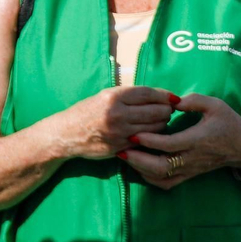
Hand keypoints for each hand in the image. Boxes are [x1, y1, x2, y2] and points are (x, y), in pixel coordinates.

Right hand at [49, 86, 176, 159]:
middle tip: (168, 110)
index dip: (165, 96)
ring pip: (154, 127)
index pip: (149, 94)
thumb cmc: (88, 111)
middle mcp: (117, 114)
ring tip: (159, 121)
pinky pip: (145, 141)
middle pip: (157, 111)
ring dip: (162, 124)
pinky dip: (152, 136)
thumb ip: (131, 95)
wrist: (65, 134)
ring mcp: (118, 132)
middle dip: (166, 110)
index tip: (174, 98)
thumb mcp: (106, 95)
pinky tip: (150, 133)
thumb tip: (162, 95)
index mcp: (114, 97)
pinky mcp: (119, 147)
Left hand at [119, 93, 240, 190]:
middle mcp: (192, 158)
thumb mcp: (216, 105)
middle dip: (138, 159)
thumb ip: (195, 100)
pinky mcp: (189, 175)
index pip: (169, 144)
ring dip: (141, 169)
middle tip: (122, 149)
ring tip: (127, 157)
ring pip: (161, 177)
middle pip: (160, 166)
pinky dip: (150, 179)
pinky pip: (166, 183)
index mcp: (198, 140)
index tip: (133, 133)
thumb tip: (174, 101)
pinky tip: (141, 168)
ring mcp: (190, 169)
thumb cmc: (229, 123)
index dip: (149, 140)